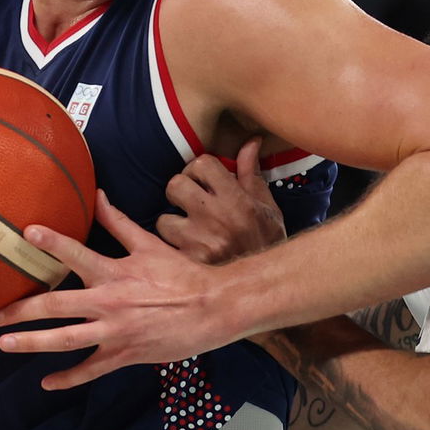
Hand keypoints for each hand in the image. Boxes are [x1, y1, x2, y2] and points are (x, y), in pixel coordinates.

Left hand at [0, 191, 241, 389]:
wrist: (214, 308)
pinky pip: (91, 370)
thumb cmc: (182, 274)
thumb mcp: (149, 244)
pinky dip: (68, 378)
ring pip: (66, 340)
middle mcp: (109, 302)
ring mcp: (116, 332)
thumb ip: (119, 222)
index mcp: (115, 272)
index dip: (51, 242)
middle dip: (21, 310)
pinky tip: (46, 382)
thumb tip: (97, 194)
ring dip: (33, 342)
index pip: (76, 254)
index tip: (25, 232)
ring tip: (5, 344)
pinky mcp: (125, 354)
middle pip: (57, 306)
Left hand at [157, 138, 285, 263]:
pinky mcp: (188, 265)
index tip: (202, 181)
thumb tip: (251, 142)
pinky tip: (186, 254)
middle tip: (188, 204)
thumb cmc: (266, 244)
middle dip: (179, 192)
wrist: (266, 287)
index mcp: (237, 199)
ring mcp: (200, 242)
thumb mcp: (266, 208)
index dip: (198, 169)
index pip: (201, 163)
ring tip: (187, 234)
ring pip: (163, 220)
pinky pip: (163, 248)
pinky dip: (170, 251)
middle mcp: (217, 217)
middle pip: (175, 185)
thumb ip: (251, 174)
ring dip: (171, 226)